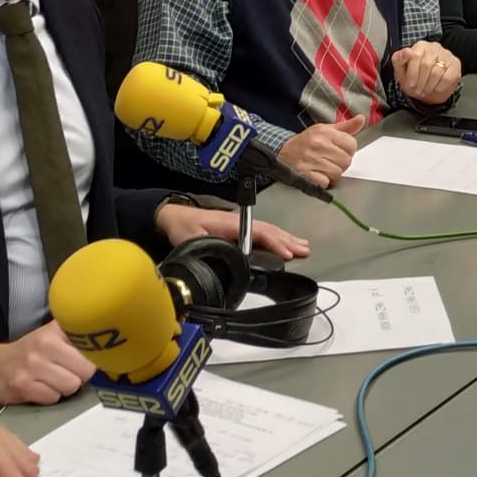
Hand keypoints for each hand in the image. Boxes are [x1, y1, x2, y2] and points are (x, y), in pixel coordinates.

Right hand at [0, 321, 95, 406]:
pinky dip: (50, 397)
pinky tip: (40, 388)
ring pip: (71, 385)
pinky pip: (53, 398)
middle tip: (68, 372)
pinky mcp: (23, 386)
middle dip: (80, 375)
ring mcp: (33, 365)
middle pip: (86, 370)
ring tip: (53, 380)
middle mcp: (45, 344)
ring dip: (65, 387)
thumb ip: (78, 337)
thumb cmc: (30, 352)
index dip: (95, 357)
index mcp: (56, 329)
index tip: (94, 359)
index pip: (92, 346)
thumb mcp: (52, 335)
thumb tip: (113, 348)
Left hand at [156, 201, 310, 261]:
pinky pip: (263, 233)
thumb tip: (225, 259)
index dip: (274, 243)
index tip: (287, 254)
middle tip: (305, 251)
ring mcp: (240, 225)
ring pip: (268, 231)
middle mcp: (239, 222)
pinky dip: (278, 238)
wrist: (172, 216)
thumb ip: (208, 248)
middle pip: (268, 230)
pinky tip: (285, 244)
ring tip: (303, 247)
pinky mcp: (238, 230)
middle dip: (288, 241)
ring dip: (286, 239)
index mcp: (230, 223)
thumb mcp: (190, 239)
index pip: (258, 232)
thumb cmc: (181, 226)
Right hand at [281, 112, 364, 185]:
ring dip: (333, 173)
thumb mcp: (324, 130)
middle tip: (331, 160)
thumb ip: (345, 127)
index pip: (352, 145)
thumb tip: (361, 119)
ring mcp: (311, 160)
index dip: (348, 150)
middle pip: (346, 161)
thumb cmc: (306, 141)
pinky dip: (323, 181)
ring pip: (338, 173)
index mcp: (325, 132)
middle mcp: (318, 145)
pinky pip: (325, 182)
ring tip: (324, 167)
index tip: (340, 150)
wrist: (281, 151)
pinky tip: (317, 174)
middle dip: (341, 162)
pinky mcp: (305, 174)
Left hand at [392, 41, 461, 104]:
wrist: (429, 90)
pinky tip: (436, 88)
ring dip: (429, 86)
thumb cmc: (414, 78)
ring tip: (425, 90)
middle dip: (420, 82)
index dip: (412, 72)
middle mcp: (434, 47)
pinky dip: (439, 87)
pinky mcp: (456, 64)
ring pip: (437, 72)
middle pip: (426, 65)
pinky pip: (447, 78)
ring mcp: (447, 55)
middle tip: (418, 90)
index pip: (415, 55)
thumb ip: (399, 59)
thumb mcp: (401, 71)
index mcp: (420, 46)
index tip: (411, 84)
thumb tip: (407, 51)